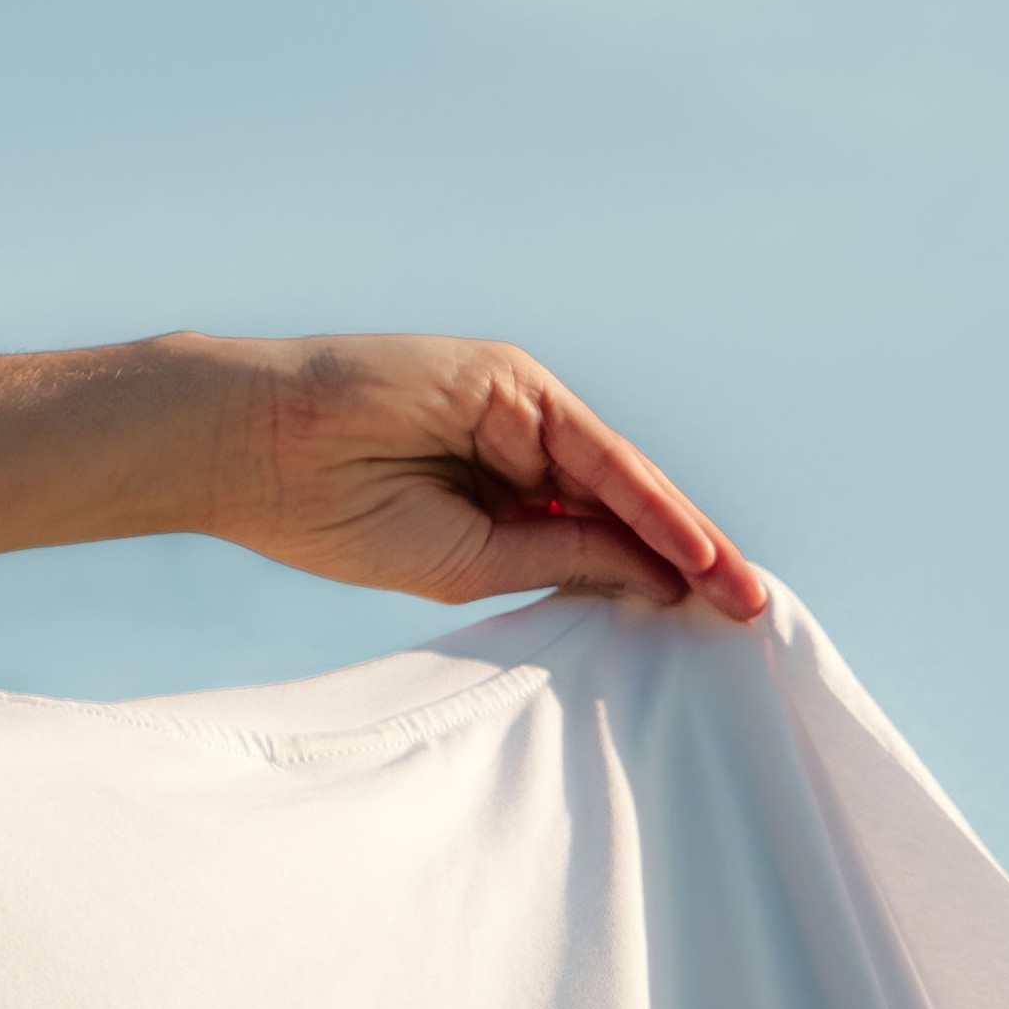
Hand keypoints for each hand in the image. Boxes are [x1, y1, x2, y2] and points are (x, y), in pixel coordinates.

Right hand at [181, 334, 765, 620]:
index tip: (713, 630)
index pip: (598, 538)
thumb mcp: (468, 563)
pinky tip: (689, 548)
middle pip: (626, 506)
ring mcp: (517, 405)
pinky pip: (594, 451)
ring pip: (623, 480)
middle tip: (753, 616)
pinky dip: (644, 500)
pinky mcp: (508, 378)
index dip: (659, 580)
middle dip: (692, 560)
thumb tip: (654, 579)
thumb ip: (558, 560)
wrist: (254, 451)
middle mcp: (518, 442)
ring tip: (738, 592)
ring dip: (686, 536)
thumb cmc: (338, 516)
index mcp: (499, 492)